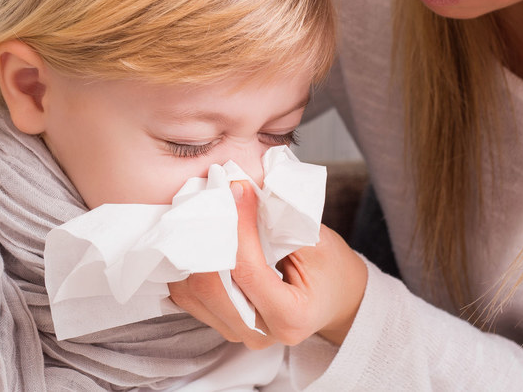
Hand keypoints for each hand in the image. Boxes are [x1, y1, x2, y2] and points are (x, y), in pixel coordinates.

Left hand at [168, 181, 368, 347]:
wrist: (335, 298)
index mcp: (291, 317)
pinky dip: (187, 265)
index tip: (237, 190)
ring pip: (193, 293)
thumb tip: (240, 192)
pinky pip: (188, 297)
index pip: (248, 271)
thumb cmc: (330, 268)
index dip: (238, 227)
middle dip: (208, 238)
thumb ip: (279, 224)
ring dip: (191, 251)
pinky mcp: (220, 324)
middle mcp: (260, 334)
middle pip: (212, 287)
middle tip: (213, 197)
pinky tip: (196, 238)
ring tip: (204, 214)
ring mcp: (236, 332)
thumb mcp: (317, 242)